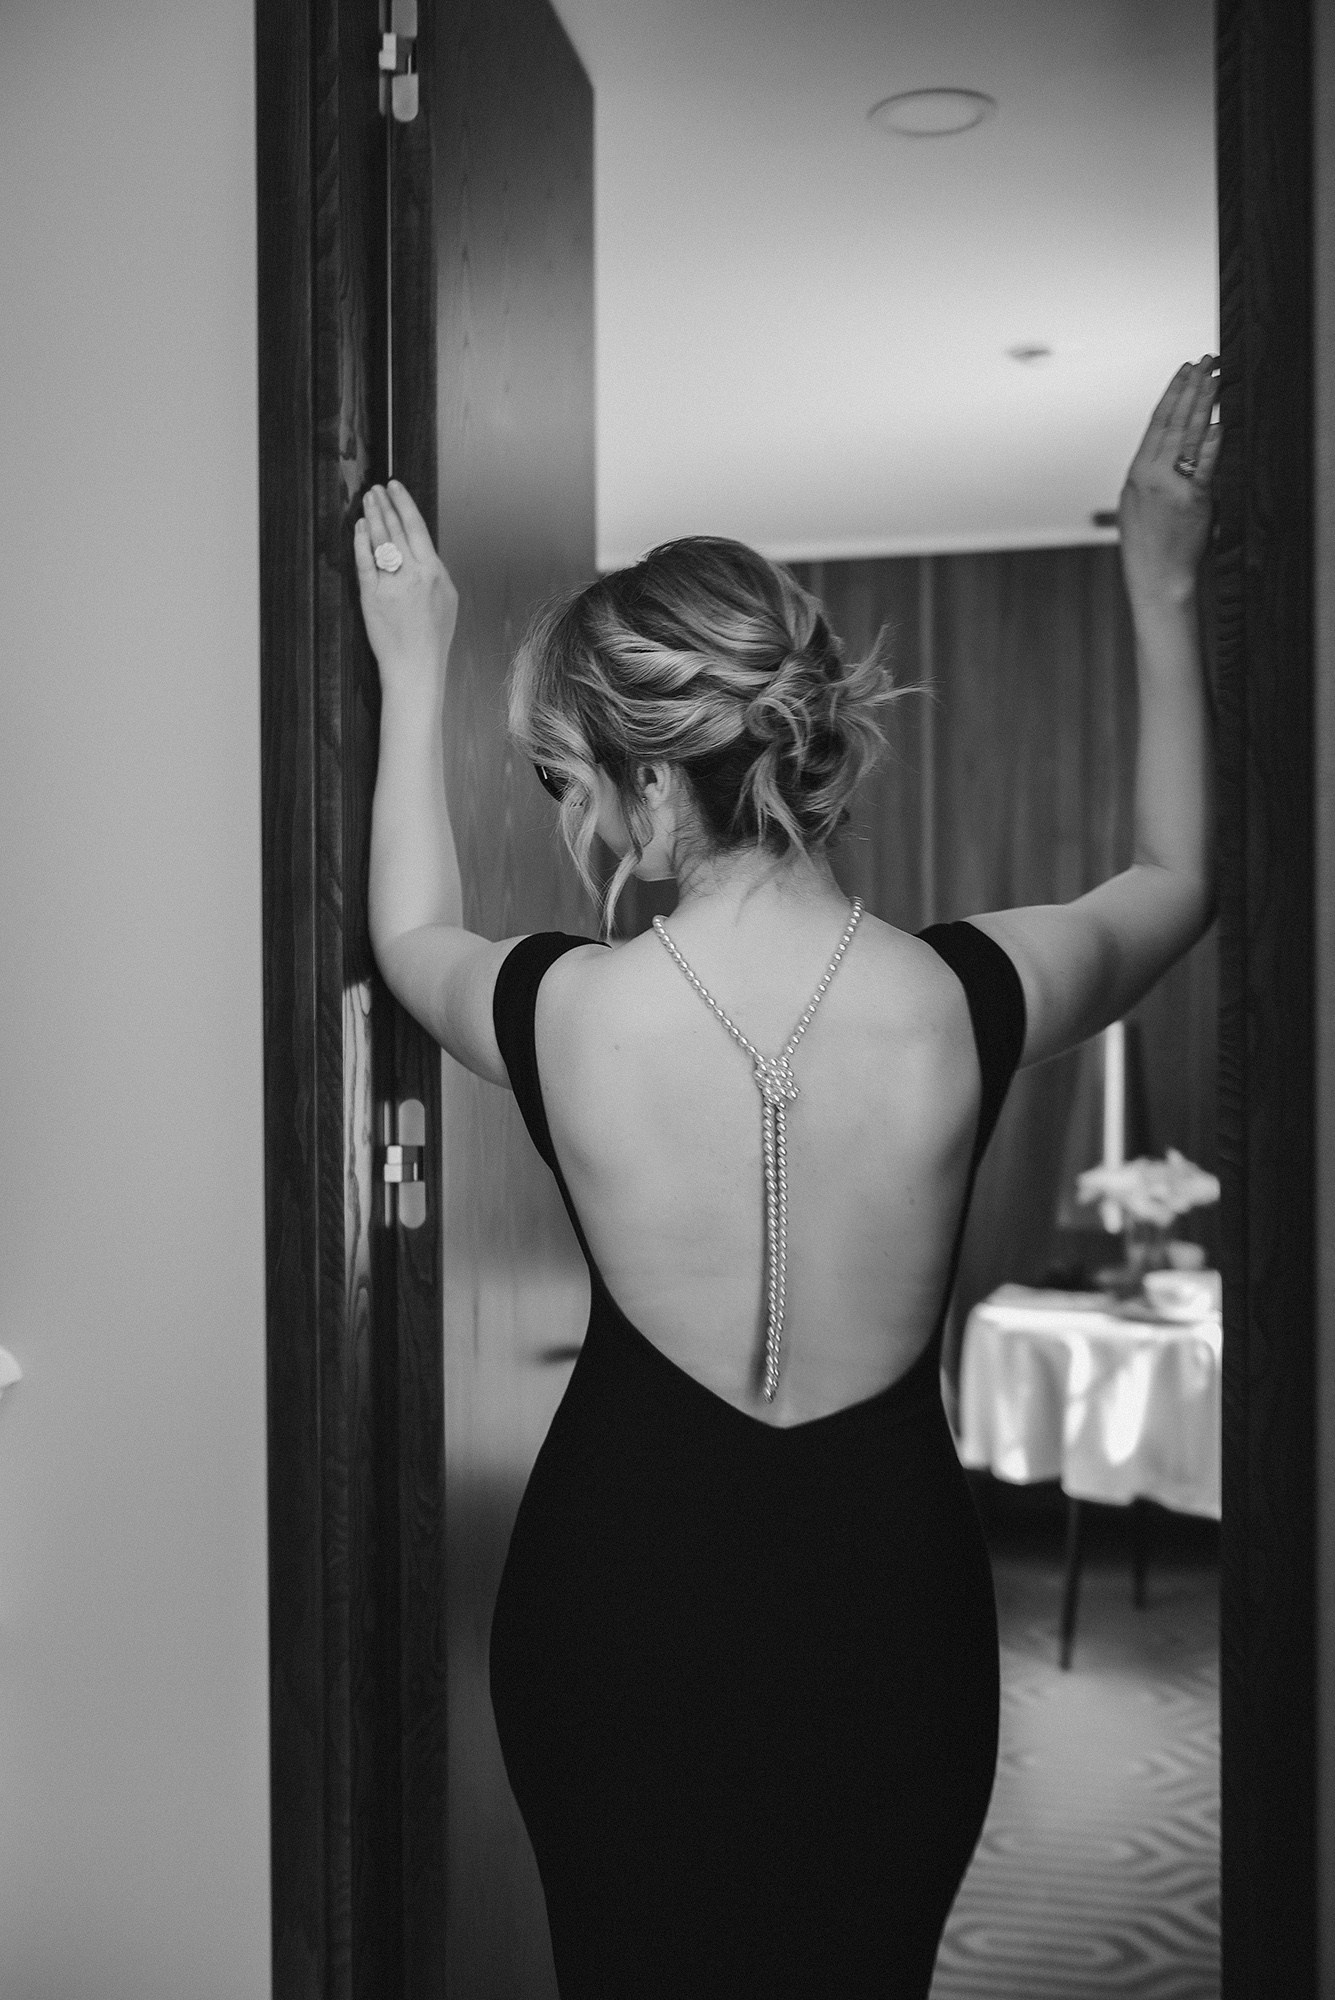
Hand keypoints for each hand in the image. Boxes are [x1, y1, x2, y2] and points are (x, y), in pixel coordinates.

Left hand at [354, 480, 458, 693]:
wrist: (416, 666)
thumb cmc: (433, 637)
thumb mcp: (447, 600)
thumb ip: (434, 572)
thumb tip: (422, 551)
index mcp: (435, 572)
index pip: (417, 528)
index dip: (404, 504)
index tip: (395, 487)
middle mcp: (414, 574)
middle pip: (396, 529)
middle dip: (385, 504)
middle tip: (376, 488)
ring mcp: (392, 585)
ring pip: (380, 541)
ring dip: (372, 517)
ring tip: (367, 500)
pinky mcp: (372, 597)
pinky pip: (365, 562)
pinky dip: (360, 542)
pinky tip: (358, 528)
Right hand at [1119, 357, 1220, 603]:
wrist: (1157, 578)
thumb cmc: (1150, 545)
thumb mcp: (1138, 504)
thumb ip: (1153, 474)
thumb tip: (1169, 449)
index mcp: (1136, 472)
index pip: (1156, 422)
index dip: (1172, 392)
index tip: (1185, 369)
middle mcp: (1150, 475)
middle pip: (1173, 421)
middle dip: (1191, 387)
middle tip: (1206, 361)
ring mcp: (1170, 487)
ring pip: (1188, 436)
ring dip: (1204, 403)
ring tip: (1216, 378)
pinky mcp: (1191, 501)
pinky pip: (1204, 466)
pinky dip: (1211, 443)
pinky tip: (1218, 423)